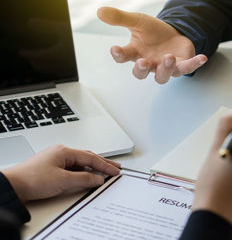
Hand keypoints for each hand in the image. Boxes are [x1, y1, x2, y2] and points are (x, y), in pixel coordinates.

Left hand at [2, 145, 120, 202]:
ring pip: (80, 162)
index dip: (105, 166)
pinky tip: (87, 176)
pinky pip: (73, 167)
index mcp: (65, 151)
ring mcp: (56, 159)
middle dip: (103, 163)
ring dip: (93, 167)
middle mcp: (61, 152)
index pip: (91, 158)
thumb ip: (84, 179)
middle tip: (115, 168)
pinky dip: (83, 171)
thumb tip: (97, 179)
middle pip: (87, 157)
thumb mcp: (63, 181)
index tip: (115, 171)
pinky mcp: (52, 167)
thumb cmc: (32, 179)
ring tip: (105, 172)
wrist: (12, 185)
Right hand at [97, 7, 207, 83]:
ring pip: (163, 75)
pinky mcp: (181, 65)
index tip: (116, 49)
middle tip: (142, 63)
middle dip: (141, 69)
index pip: (124, 56)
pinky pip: (188, 68)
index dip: (119, 54)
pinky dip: (195, 64)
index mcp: (135, 53)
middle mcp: (149, 63)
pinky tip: (202, 57)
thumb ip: (120, 18)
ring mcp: (165, 66)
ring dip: (165, 68)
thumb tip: (100, 10)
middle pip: (141, 72)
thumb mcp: (137, 21)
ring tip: (168, 57)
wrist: (172, 34)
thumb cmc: (152, 32)